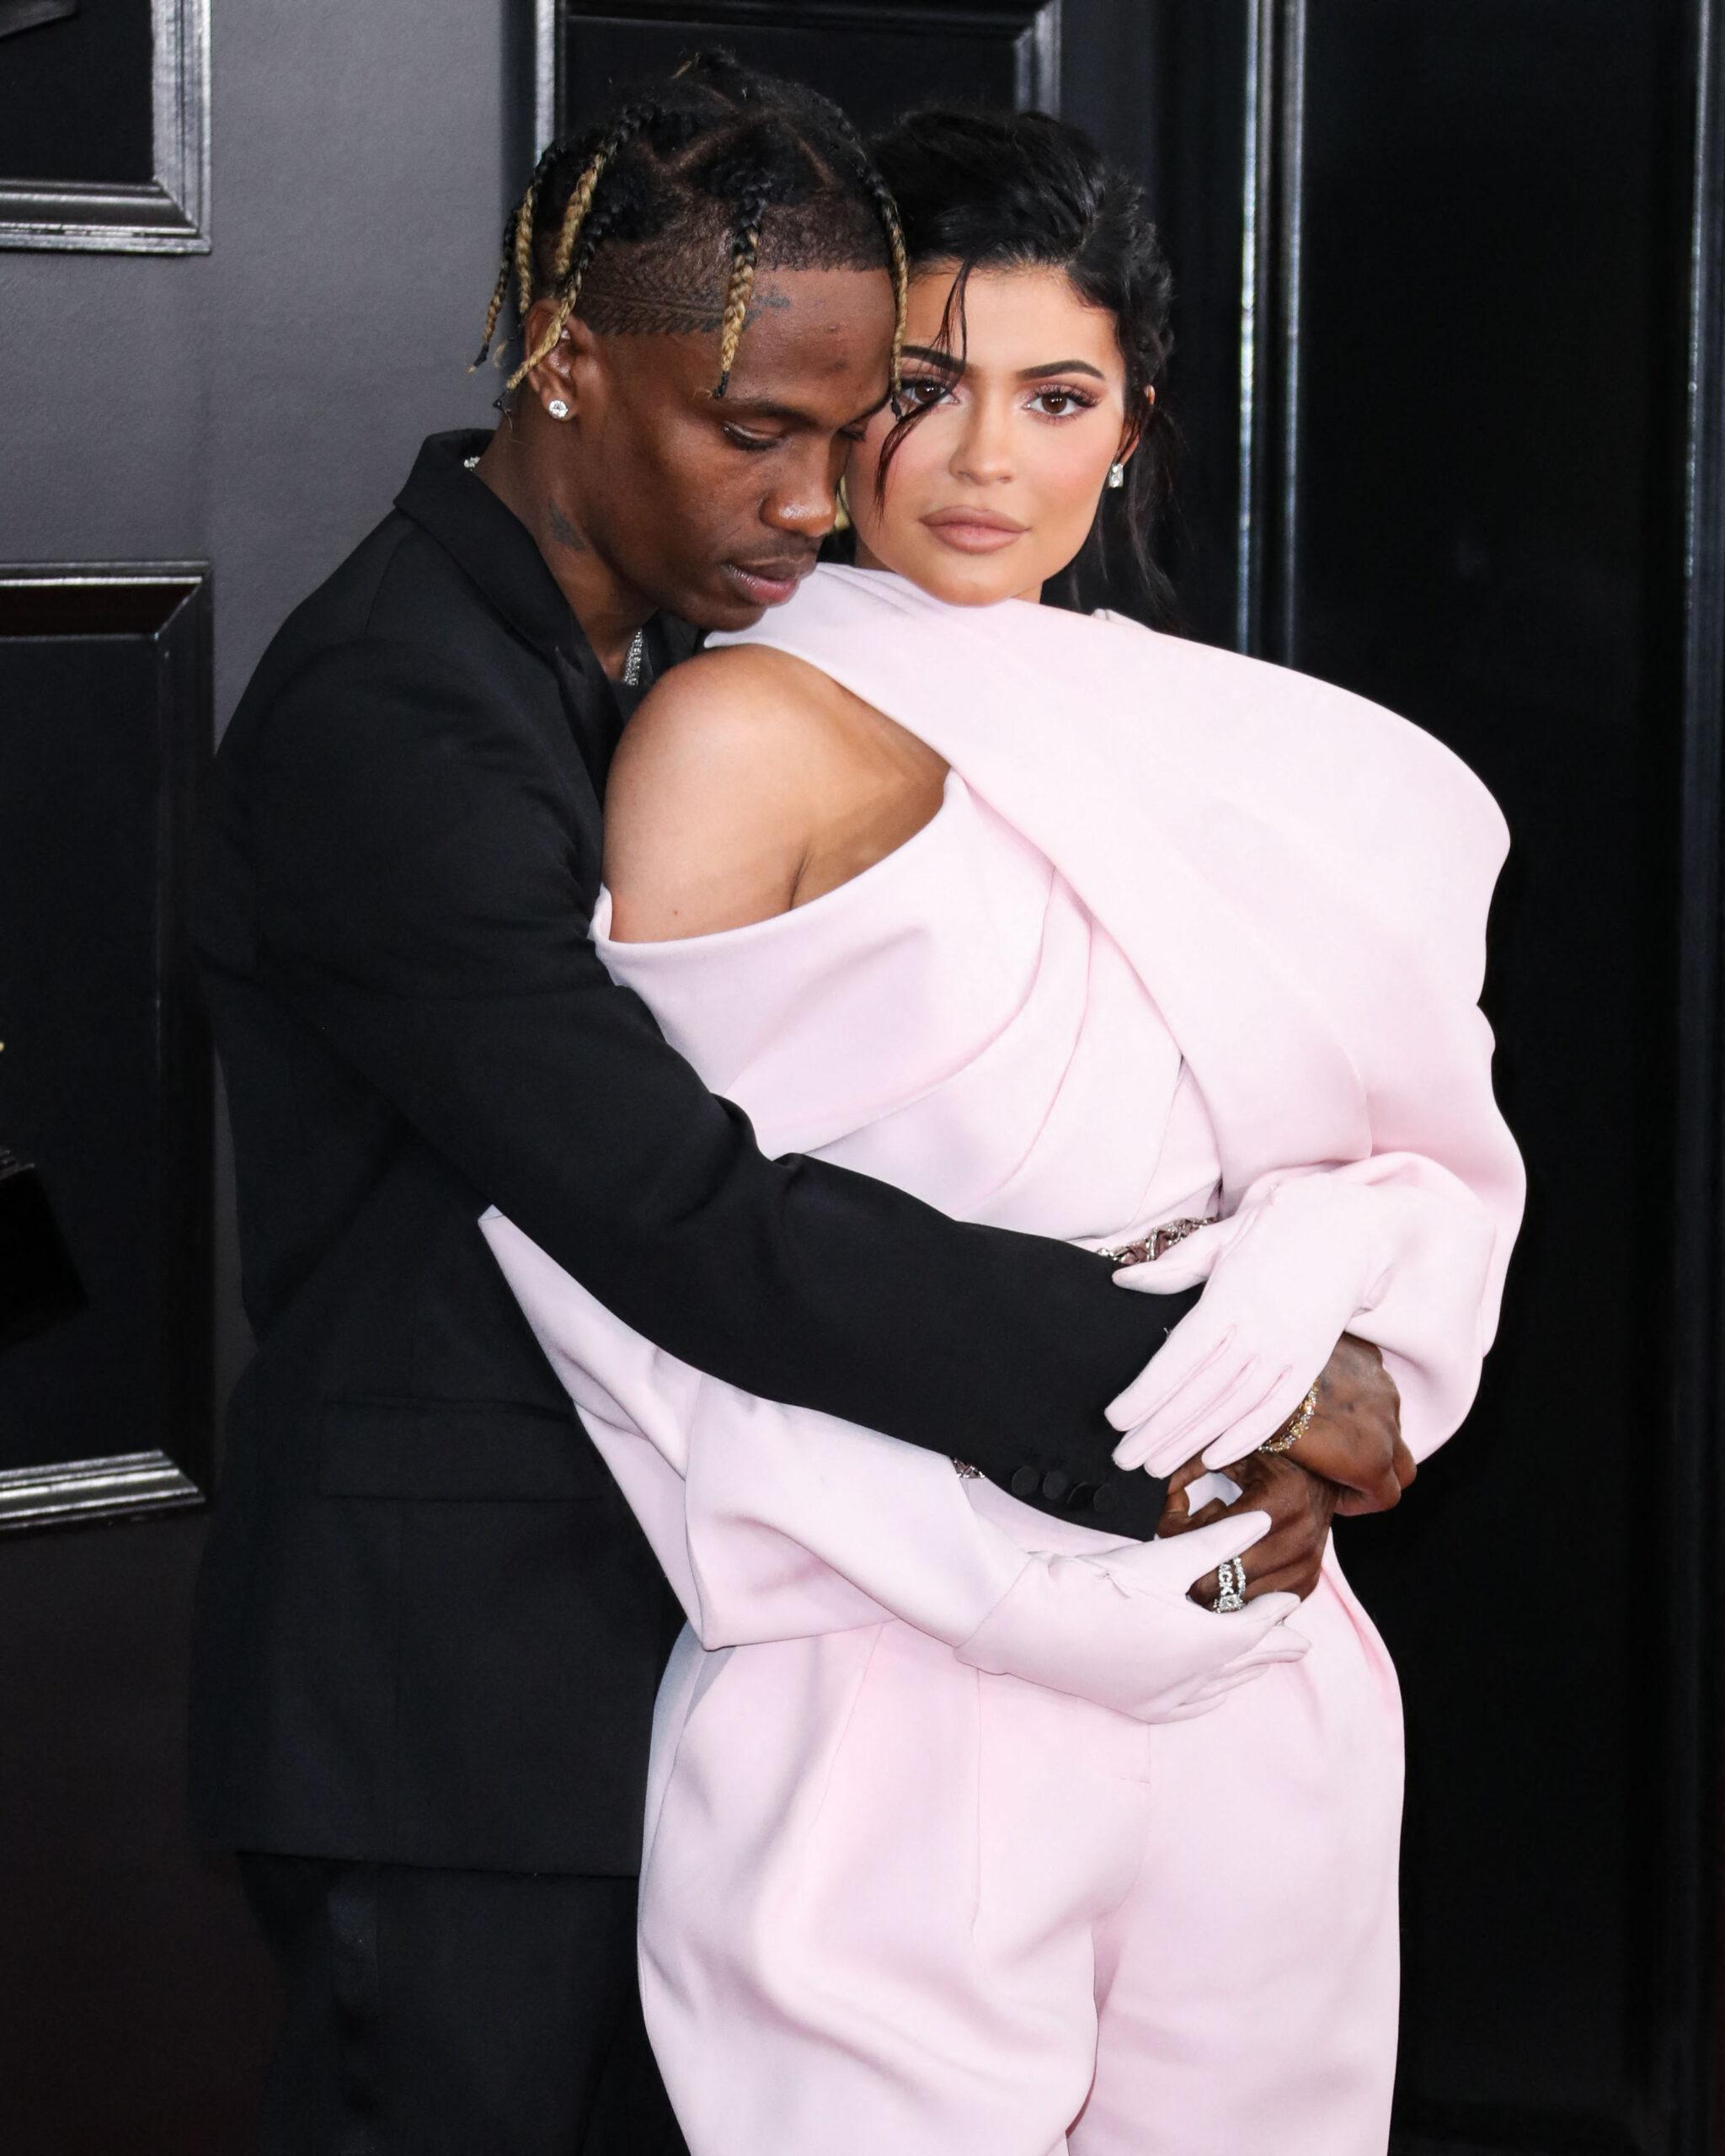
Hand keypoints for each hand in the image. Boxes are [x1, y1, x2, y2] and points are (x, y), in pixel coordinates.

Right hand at [953, 1510, 1310, 1724]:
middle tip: (1299, 1644)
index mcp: (1203, 1645)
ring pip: (1219, 1687)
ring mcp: (1160, 1697)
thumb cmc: (1096, 1585)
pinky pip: (1187, 1708)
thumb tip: (1261, 1522)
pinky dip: (1209, 1697)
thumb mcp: (1162, 1559)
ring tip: (1264, 1662)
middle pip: (1243, 1663)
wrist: (1028, 1621)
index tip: (1289, 1602)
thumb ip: (1216, 1543)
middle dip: (1272, 1649)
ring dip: (1244, 1671)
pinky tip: (1213, 1694)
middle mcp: (1188, 1680)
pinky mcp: (1132, 1705)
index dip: (1274, 1614)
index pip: (1254, 1630)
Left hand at [1106, 1176, 1403, 1476]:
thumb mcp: (1222, 1236)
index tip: (1116, 1419)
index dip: (1147, 1393)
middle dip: (1159, 1430)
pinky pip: (1275, 1409)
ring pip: (1233, 1407)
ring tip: (1157, 1466)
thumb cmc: (1278, 1226)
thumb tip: (1125, 1280)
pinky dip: (1246, 1436)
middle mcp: (1259, 1331)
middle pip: (1201, 1392)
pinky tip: (1215, 1457)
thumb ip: (1174, 1267)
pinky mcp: (1310, 1363)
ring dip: (1193, 1441)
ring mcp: (1288, 1351)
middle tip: (1124, 1459)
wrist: (1351, 1228)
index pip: (1179, 1358)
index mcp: (1230, 1299)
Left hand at [1158, 1450, 1338, 1601]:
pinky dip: (1233, 1591)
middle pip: (1221, 1577)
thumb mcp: (1234, 1452)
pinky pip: (1255, 1604)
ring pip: (1235, 1599)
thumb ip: (1192, 1465)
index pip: (1211, 1534)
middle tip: (1176, 1549)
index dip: (1177, 1532)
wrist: (1324, 1478)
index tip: (1165, 1523)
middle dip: (1189, 1567)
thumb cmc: (1271, 1460)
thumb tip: (1158, 1489)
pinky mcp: (1306, 1584)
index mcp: (1280, 1498)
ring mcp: (1305, 1565)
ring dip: (1211, 1581)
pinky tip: (1230, 1565)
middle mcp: (1299, 1536)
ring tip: (1207, 1553)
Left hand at [1271, 1334, 1413, 1516]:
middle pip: (1403, 1464)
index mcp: (1370, 1459)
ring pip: (1390, 1421)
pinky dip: (1360, 1393)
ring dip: (1369, 1430)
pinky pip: (1375, 1383)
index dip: (1362, 1501)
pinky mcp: (1370, 1358)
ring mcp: (1382, 1388)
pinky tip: (1327, 1391)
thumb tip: (1319, 1482)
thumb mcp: (1296, 1464)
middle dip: (1378, 1472)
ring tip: (1329, 1425)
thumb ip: (1325, 1477)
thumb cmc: (1264, 1420)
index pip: (1389, 1496)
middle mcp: (1386, 1424)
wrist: (1257, 1363)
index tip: (1336, 1495)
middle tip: (1340, 1469)